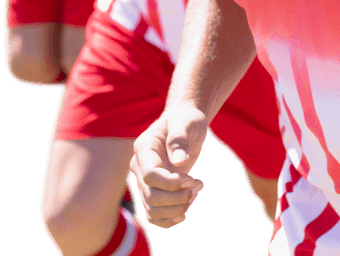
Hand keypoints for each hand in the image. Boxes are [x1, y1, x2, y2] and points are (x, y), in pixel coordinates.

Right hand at [130, 105, 207, 227]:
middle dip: (178, 198)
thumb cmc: (186, 120)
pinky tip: (185, 213)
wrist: (184, 124)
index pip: (150, 176)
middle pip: (151, 197)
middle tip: (199, 184)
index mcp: (143, 149)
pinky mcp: (153, 190)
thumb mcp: (186, 122)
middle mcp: (139, 167)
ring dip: (177, 209)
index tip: (192, 179)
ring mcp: (144, 181)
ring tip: (196, 192)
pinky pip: (153, 215)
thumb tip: (179, 162)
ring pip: (151, 210)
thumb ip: (180, 138)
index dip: (171, 183)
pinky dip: (168, 220)